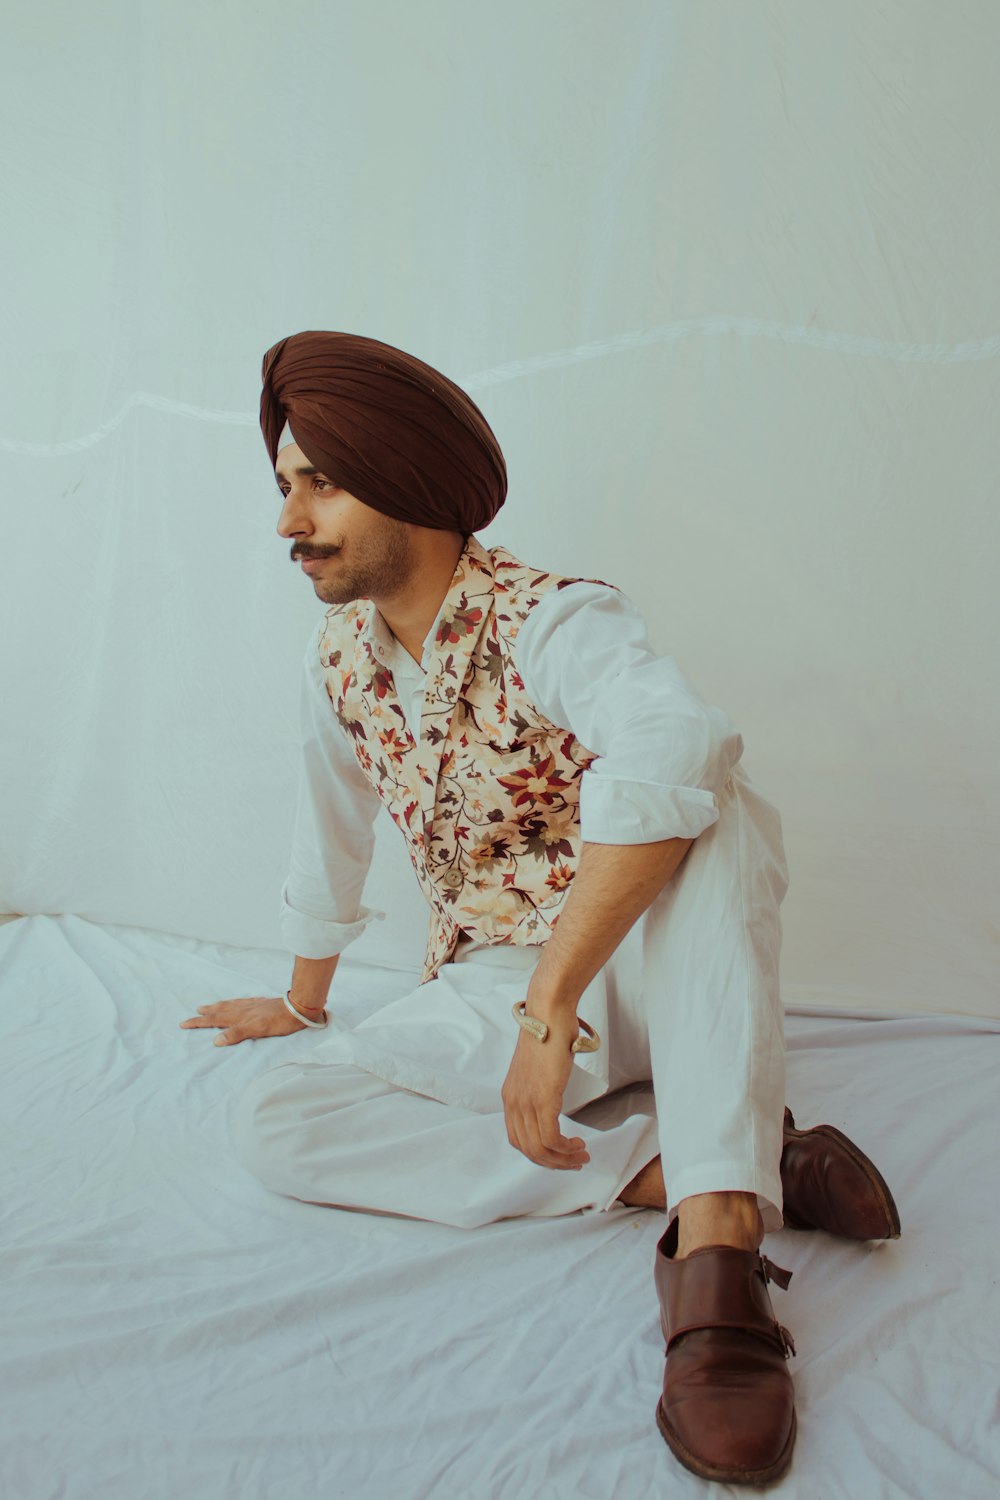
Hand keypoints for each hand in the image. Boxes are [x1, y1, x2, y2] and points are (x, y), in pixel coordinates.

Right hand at [179, 995, 316, 1046]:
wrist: (298, 1007)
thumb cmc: (279, 1022)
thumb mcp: (257, 1031)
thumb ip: (237, 1034)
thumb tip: (216, 1040)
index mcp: (239, 1017)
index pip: (214, 1020)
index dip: (199, 1022)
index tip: (184, 1023)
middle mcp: (242, 1009)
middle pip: (219, 1011)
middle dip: (204, 1015)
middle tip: (192, 1014)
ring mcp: (251, 1005)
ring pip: (229, 1005)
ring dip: (216, 1007)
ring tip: (207, 1007)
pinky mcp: (260, 1003)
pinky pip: (240, 1002)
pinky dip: (231, 1003)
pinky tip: (235, 1003)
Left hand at [500, 1011, 589, 1169]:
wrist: (549, 1014)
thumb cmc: (549, 1034)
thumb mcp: (539, 1069)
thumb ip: (541, 1088)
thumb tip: (553, 1101)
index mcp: (510, 1096)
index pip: (518, 1139)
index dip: (539, 1154)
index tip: (559, 1156)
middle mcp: (513, 1102)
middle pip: (527, 1149)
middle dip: (553, 1162)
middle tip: (574, 1162)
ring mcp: (526, 1101)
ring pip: (540, 1149)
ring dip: (563, 1159)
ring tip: (582, 1156)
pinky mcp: (543, 1098)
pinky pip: (551, 1138)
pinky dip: (566, 1148)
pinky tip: (579, 1144)